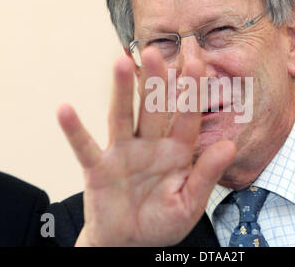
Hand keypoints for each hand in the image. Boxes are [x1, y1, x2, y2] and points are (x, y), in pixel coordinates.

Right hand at [57, 49, 235, 245]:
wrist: (130, 243)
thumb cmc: (162, 222)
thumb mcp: (189, 203)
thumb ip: (206, 174)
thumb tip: (229, 145)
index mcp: (176, 152)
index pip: (186, 117)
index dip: (191, 92)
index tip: (196, 63)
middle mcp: (150, 145)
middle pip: (153, 108)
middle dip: (155, 81)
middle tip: (156, 51)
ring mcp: (122, 153)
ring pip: (122, 117)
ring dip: (121, 92)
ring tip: (121, 62)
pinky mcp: (98, 168)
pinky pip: (85, 148)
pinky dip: (74, 131)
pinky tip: (65, 110)